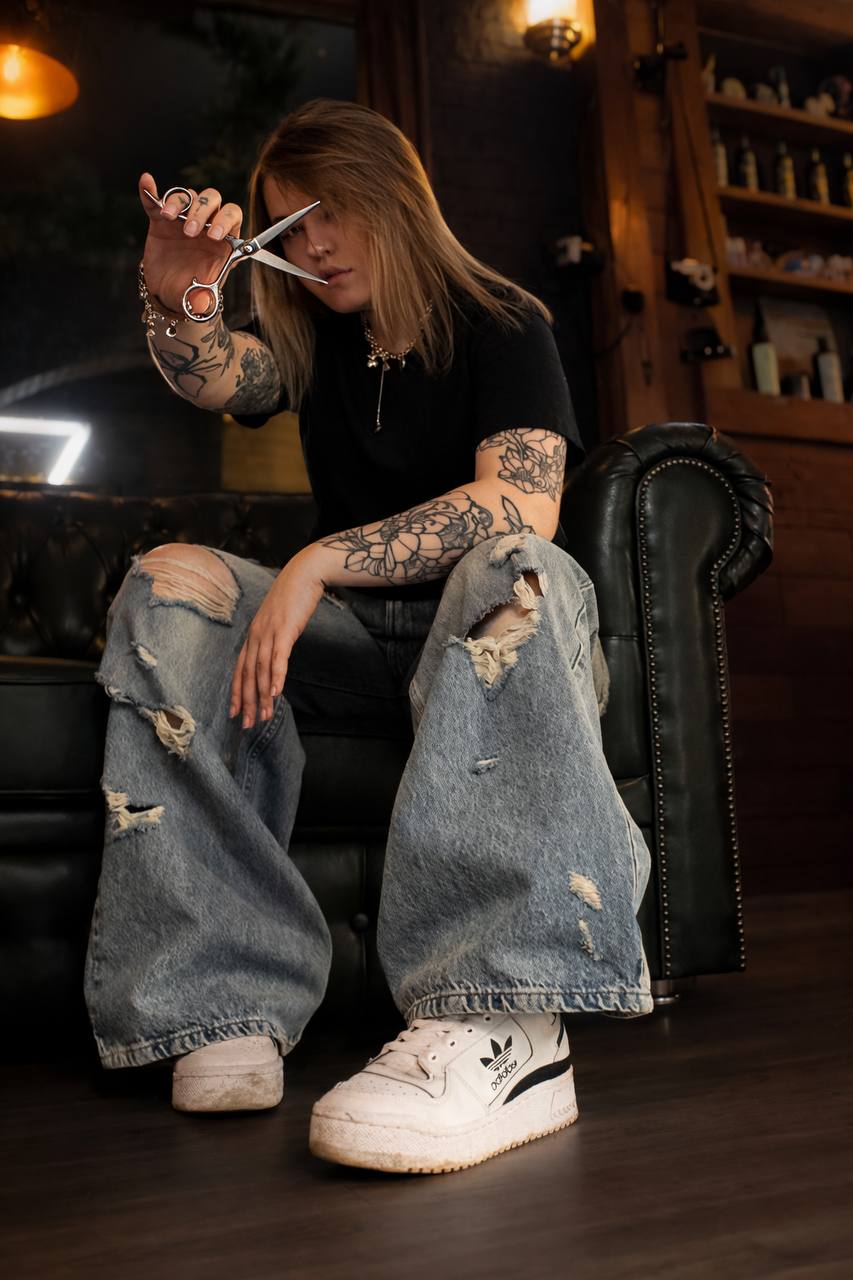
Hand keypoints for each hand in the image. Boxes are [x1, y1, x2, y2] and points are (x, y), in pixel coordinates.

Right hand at [138, 171, 243, 316]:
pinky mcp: (160, 220)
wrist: (168, 294)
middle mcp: (206, 225)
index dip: (225, 220)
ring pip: (187, 196)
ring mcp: (183, 220)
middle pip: (211, 200)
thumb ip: (204, 299)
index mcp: (223, 240)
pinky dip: (150, 191)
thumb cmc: (191, 293)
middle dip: (201, 211)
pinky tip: (146, 182)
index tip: (215, 235)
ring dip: (179, 202)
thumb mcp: (200, 299)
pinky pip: (156, 201)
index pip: (232, 216)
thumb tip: (203, 303)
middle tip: (190, 232)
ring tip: (168, 218)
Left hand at [230, 546, 329, 728]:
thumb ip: (273, 640)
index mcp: (253, 635)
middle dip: (246, 702)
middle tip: (247, 725)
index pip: (239, 669)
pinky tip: (277, 693)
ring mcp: (269, 632)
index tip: (234, 713)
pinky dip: (276, 676)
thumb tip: (273, 658)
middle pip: (247, 674)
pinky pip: (278, 657)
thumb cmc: (292, 598)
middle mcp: (255, 636)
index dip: (236, 692)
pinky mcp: (284, 630)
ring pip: (262, 670)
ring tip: (264, 716)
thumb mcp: (278, 622)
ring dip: (263, 695)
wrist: (303, 574)